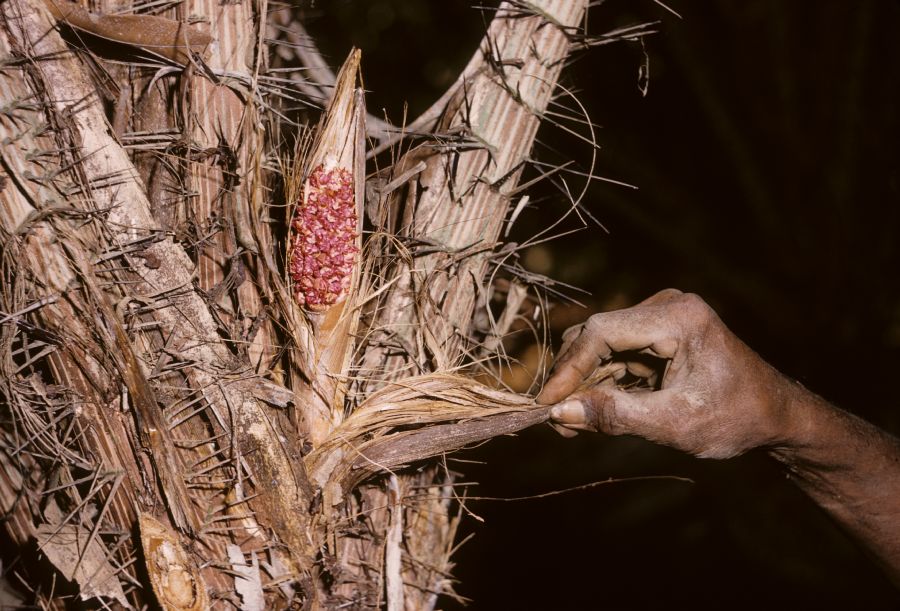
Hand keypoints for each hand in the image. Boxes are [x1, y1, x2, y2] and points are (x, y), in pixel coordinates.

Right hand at [537, 289, 795, 457]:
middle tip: (558, 422)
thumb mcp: (674, 423)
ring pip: (602, 348)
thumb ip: (615, 415)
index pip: (602, 332)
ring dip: (586, 384)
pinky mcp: (659, 334)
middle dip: (574, 378)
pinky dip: (603, 383)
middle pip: (597, 336)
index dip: (569, 368)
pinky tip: (594, 412)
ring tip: (574, 426)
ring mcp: (662, 318)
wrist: (777, 417)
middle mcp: (667, 307)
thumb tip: (559, 413)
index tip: (547, 403)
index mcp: (678, 317)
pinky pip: (616, 355)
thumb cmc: (735, 419)